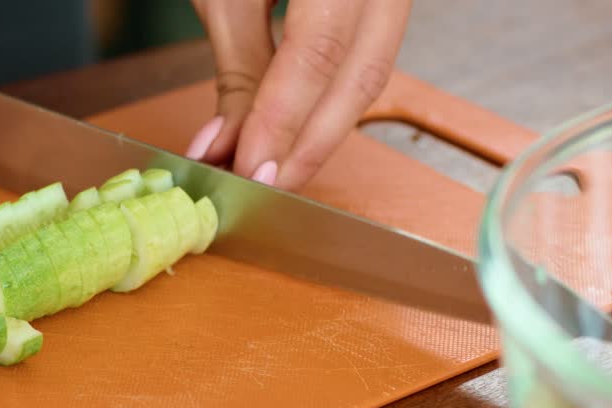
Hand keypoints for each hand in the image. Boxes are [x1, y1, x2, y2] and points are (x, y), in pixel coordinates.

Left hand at [186, 0, 411, 189]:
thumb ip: (237, 71)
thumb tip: (227, 150)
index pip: (321, 50)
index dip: (285, 119)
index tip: (251, 170)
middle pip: (364, 72)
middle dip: (312, 142)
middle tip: (264, 186)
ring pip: (372, 72)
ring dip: (322, 131)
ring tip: (273, 169)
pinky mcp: (383, 1)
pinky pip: (367, 58)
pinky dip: (328, 101)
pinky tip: (294, 134)